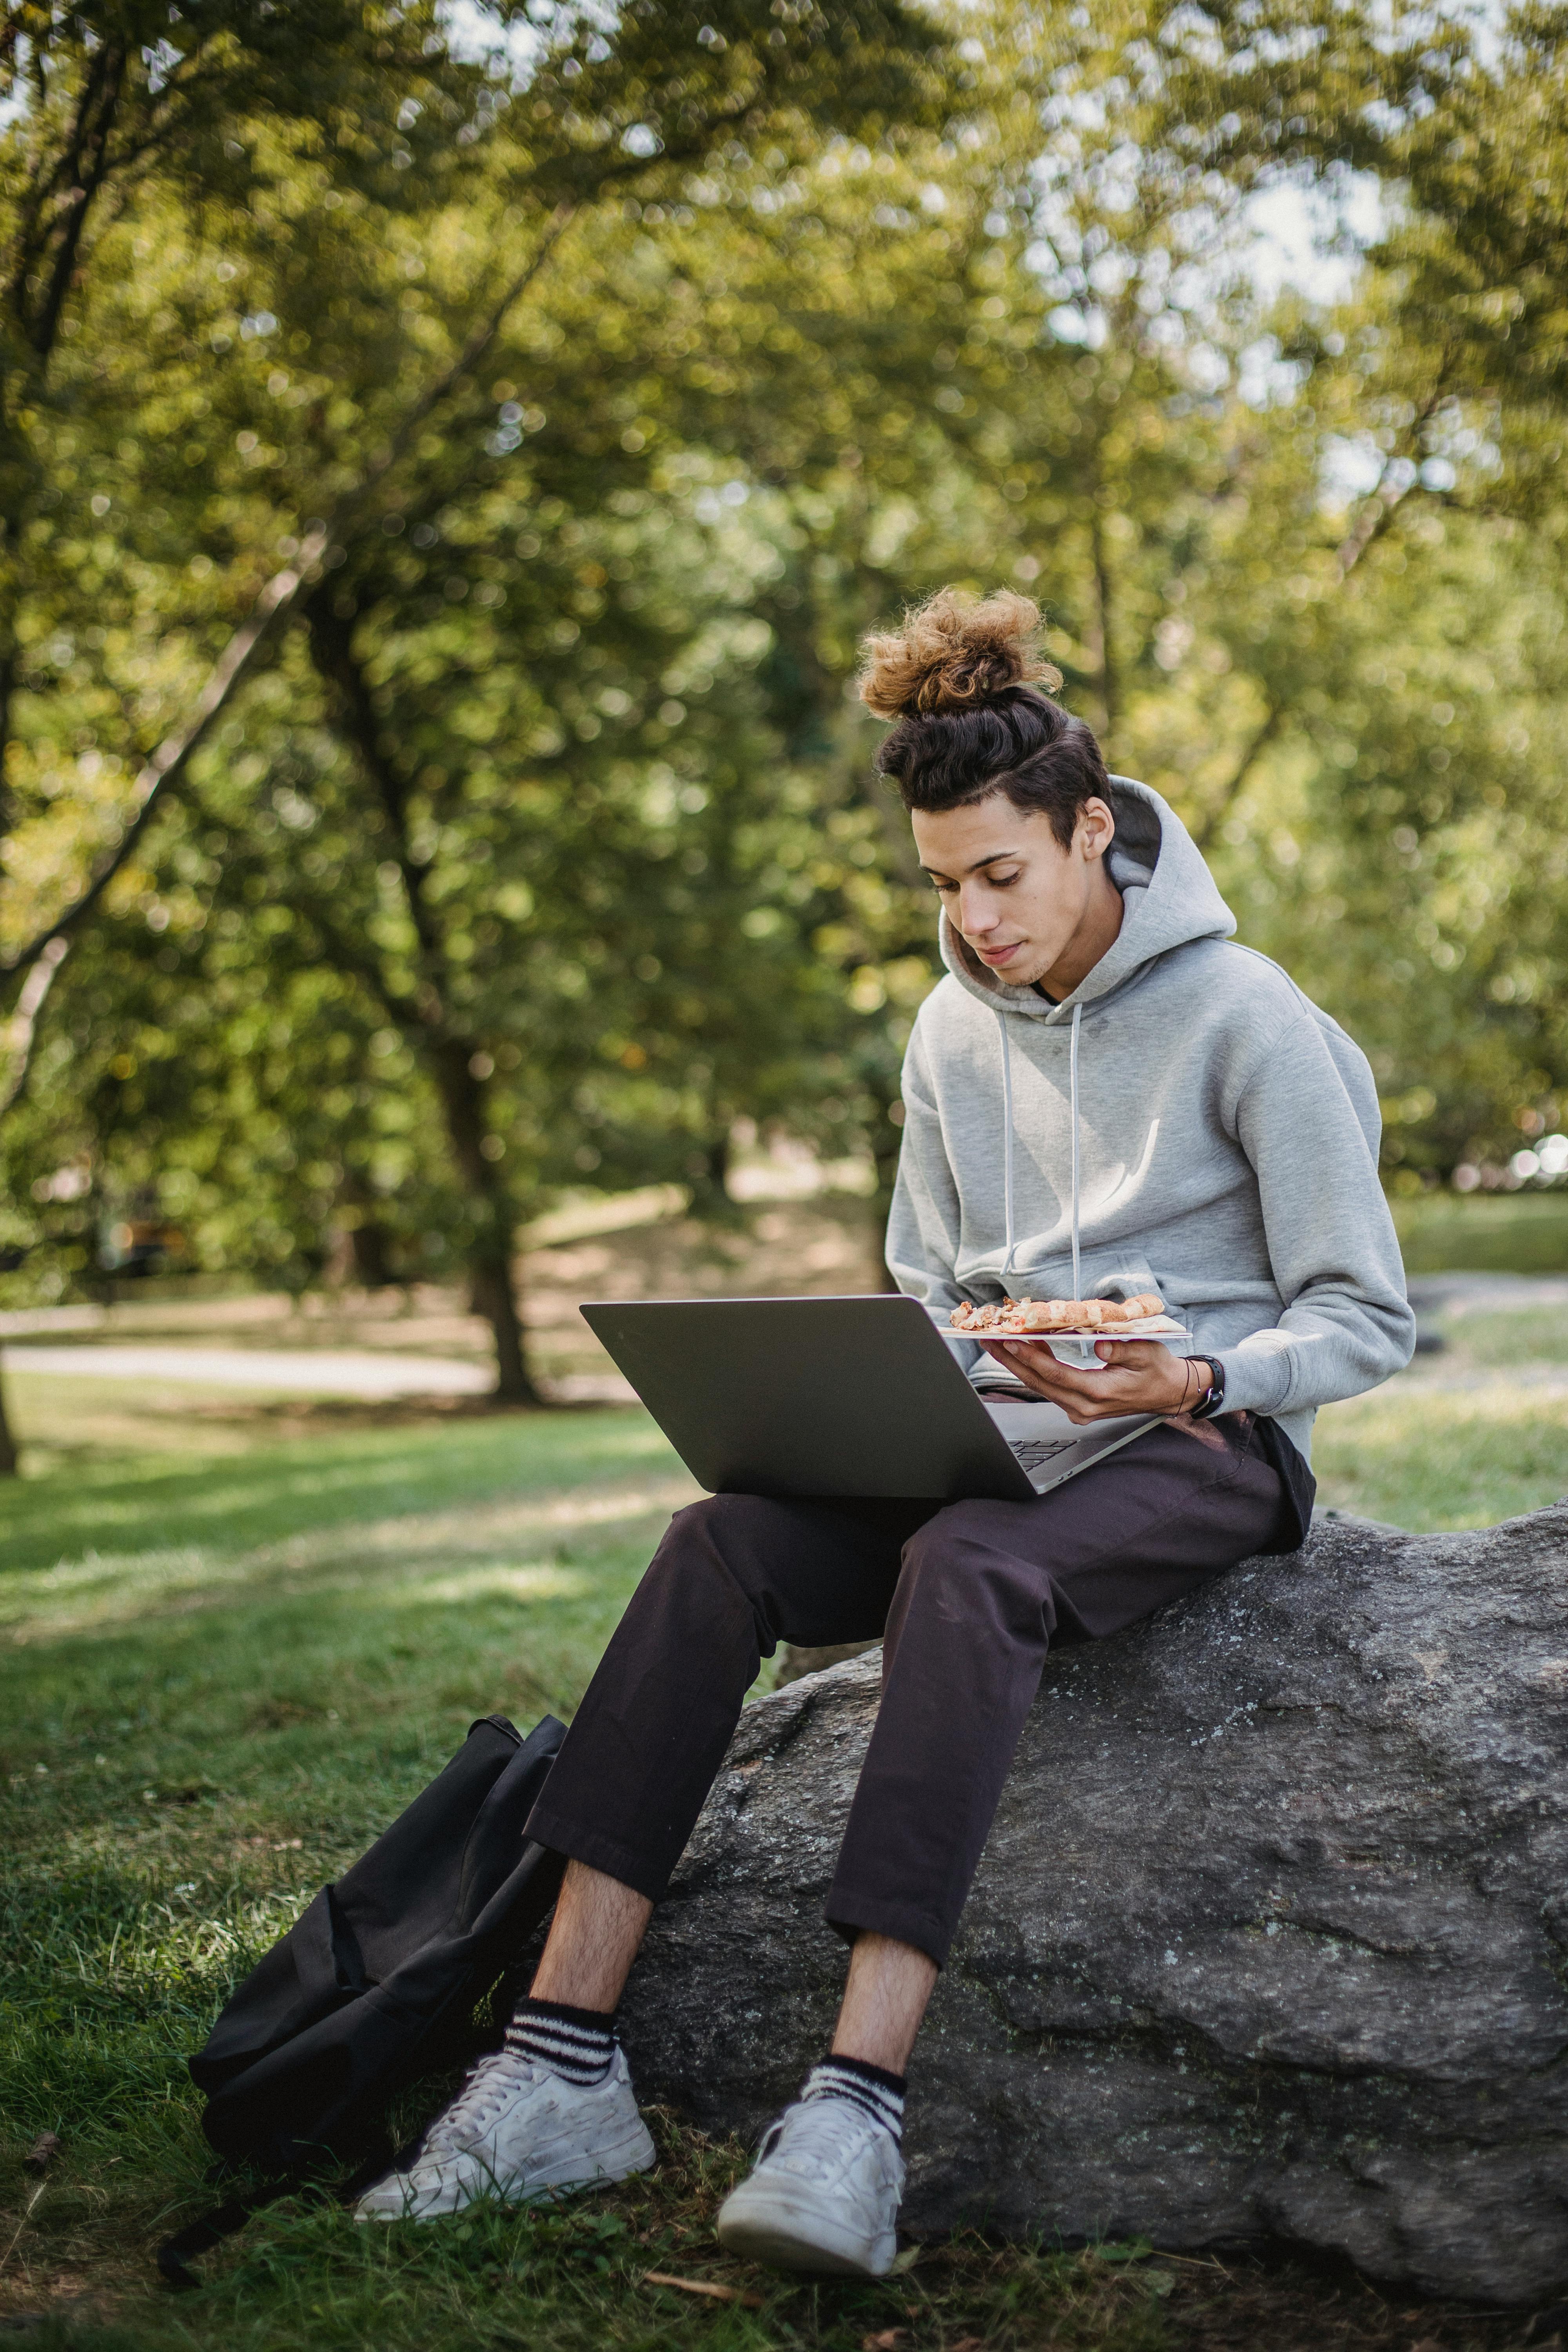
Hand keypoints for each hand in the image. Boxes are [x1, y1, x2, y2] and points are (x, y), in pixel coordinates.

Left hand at [978, 1337, 1200, 1424]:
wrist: (1169, 1392)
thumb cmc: (1158, 1370)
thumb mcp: (1146, 1353)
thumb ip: (1121, 1348)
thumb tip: (1099, 1344)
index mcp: (1099, 1393)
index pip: (1056, 1375)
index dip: (1030, 1358)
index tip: (1010, 1341)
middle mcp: (1084, 1406)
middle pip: (1039, 1382)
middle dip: (1011, 1360)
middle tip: (989, 1340)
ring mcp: (1079, 1409)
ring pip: (1040, 1386)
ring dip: (1018, 1364)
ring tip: (998, 1343)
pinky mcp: (1078, 1406)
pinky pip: (1049, 1387)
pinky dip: (1034, 1368)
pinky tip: (1024, 1350)